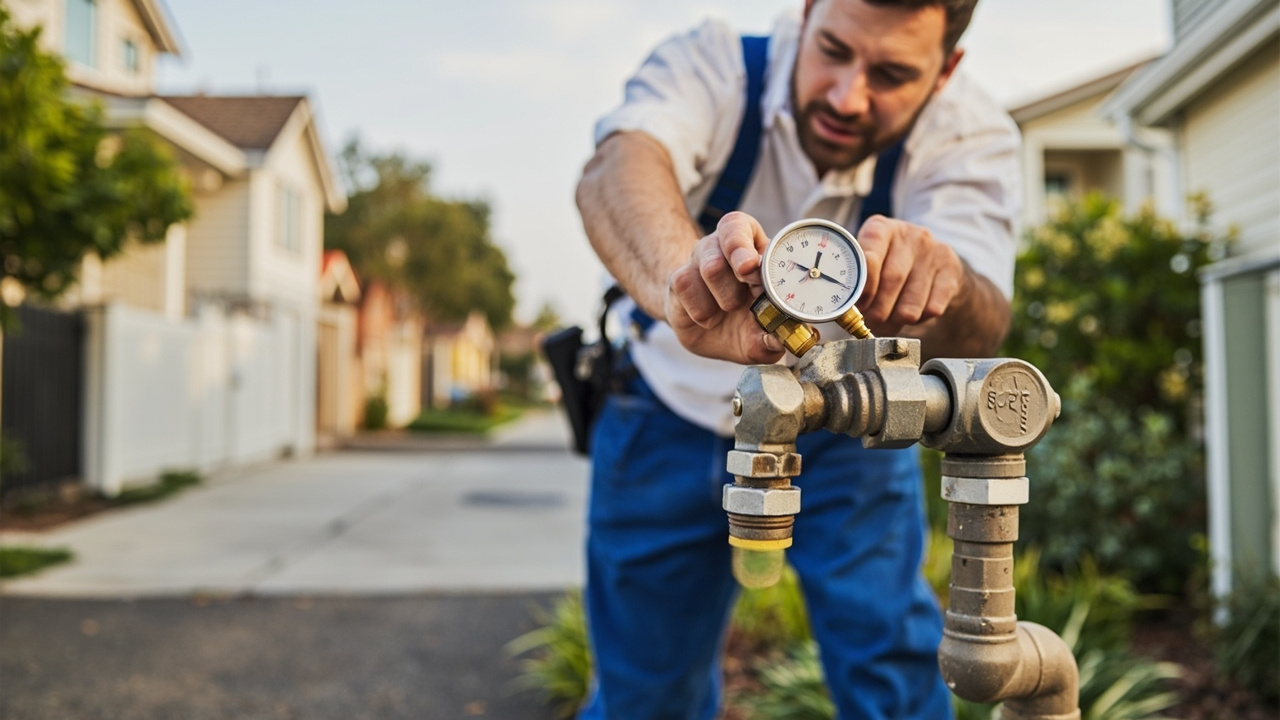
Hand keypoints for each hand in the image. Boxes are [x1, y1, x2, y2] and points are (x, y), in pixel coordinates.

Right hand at [664, 212, 785, 363]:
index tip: (750, 266)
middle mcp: (721, 247)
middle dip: (741, 267)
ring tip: (730, 309)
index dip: (743, 243)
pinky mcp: (679, 280)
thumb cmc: (743, 321)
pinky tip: (709, 319)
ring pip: (711, 267)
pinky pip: (688, 288)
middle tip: (750, 291)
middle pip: (728, 242)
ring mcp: (698, 261)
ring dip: (726, 297)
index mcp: (749, 244)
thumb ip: (774, 333)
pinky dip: (703, 312)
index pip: (738, 226)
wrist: (708, 334)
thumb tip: (779, 340)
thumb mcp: (763, 329)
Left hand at [855, 215, 966, 335]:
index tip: (857, 305)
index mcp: (881, 228)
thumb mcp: (870, 260)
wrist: (932, 262)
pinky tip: (912, 314)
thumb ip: (857, 278)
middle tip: (871, 321)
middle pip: (892, 280)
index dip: (863, 287)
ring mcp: (933, 251)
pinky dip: (919, 319)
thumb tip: (845, 309)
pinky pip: (932, 308)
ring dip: (897, 320)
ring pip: (912, 301)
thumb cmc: (889, 264)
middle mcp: (909, 235)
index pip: (869, 256)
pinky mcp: (951, 270)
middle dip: (878, 310)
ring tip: (889, 323)